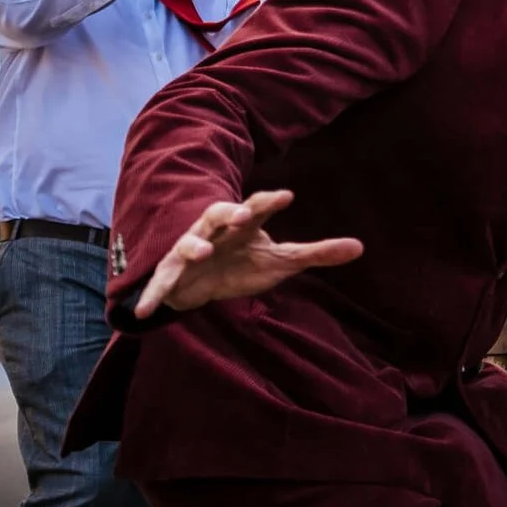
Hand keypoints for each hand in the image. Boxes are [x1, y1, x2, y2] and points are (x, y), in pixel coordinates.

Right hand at [130, 190, 362, 318]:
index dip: (270, 201)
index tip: (288, 196)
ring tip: (204, 250)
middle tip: (245, 214)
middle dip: (231, 211)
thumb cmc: (244, 264)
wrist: (202, 282)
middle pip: (221, 213)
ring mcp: (191, 250)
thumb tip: (360, 246)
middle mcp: (215, 231)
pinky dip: (154, 294)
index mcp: (243, 224)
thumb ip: (316, 253)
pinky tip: (146, 310)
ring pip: (190, 241)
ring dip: (195, 244)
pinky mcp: (172, 274)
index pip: (259, 206)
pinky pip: (162, 282)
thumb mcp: (281, 261)